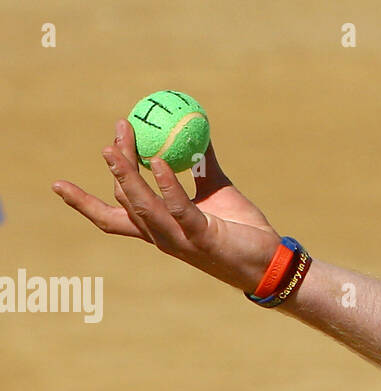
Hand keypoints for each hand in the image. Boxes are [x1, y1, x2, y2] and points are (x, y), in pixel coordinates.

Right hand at [53, 120, 280, 291]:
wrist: (270, 261)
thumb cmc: (242, 230)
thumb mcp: (218, 191)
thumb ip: (204, 165)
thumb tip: (197, 130)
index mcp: (159, 226)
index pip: (116, 210)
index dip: (101, 184)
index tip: (101, 149)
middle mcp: (161, 234)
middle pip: (125, 200)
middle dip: (115, 169)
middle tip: (113, 136)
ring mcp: (178, 238)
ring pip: (142, 205)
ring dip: (125, 176)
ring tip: (113, 147)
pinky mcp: (200, 238)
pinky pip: (179, 208)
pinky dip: (167, 185)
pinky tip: (158, 163)